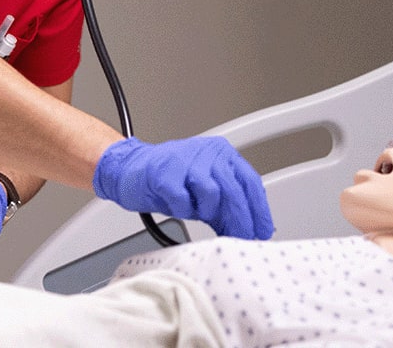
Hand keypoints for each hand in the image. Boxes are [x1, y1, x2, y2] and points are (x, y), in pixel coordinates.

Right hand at [93, 136, 273, 239]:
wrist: (130, 169)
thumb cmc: (168, 181)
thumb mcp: (203, 193)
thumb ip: (225, 208)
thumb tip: (247, 231)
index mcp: (221, 154)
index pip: (250, 182)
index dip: (259, 210)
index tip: (262, 231)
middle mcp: (207, 153)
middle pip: (234, 190)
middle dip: (241, 220)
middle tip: (242, 239)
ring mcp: (185, 160)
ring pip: (212, 194)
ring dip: (206, 211)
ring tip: (194, 210)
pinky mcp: (165, 173)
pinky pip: (183, 200)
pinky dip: (183, 209)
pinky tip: (178, 207)